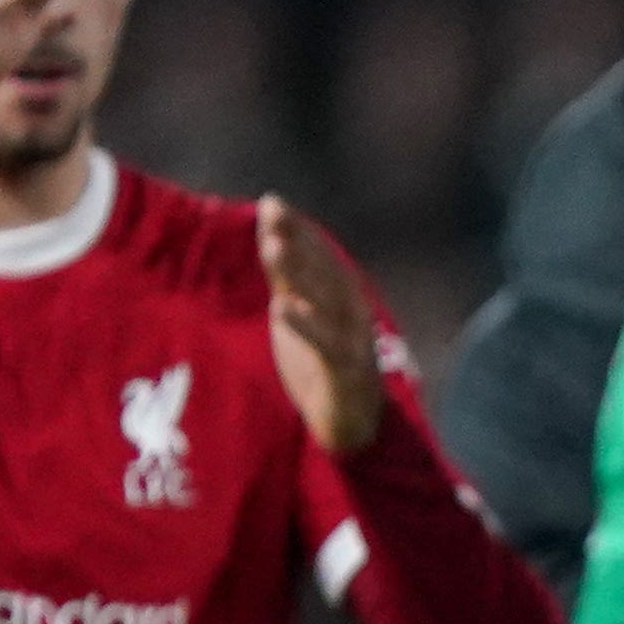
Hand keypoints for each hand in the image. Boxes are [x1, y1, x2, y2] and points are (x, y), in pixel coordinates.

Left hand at [260, 198, 392, 455]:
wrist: (352, 420)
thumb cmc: (323, 361)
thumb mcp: (301, 310)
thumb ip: (288, 274)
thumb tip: (271, 228)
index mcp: (342, 296)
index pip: (319, 255)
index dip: (297, 229)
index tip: (272, 203)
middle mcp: (352, 312)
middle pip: (323, 271)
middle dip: (299, 242)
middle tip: (274, 213)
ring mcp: (352, 341)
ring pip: (325, 302)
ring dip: (301, 273)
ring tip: (274, 248)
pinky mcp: (345, 372)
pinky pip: (325, 345)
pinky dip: (305, 326)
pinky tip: (282, 306)